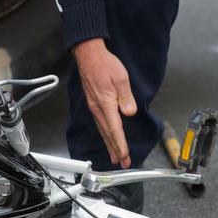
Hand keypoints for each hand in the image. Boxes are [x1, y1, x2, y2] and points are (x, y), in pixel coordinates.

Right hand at [72, 38, 135, 168]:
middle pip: (108, 134)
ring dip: (110, 145)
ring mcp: (94, 107)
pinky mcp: (94, 104)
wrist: (88, 55)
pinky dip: (105, 135)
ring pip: (103, 131)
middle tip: (122, 162)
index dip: (120, 144)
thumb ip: (126, 96)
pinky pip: (100, 124)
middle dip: (116, 150)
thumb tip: (129, 112)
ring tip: (115, 156)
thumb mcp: (121, 78)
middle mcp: (98, 108)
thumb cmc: (104, 64)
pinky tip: (108, 138)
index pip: (115, 129)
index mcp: (106, 103)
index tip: (125, 155)